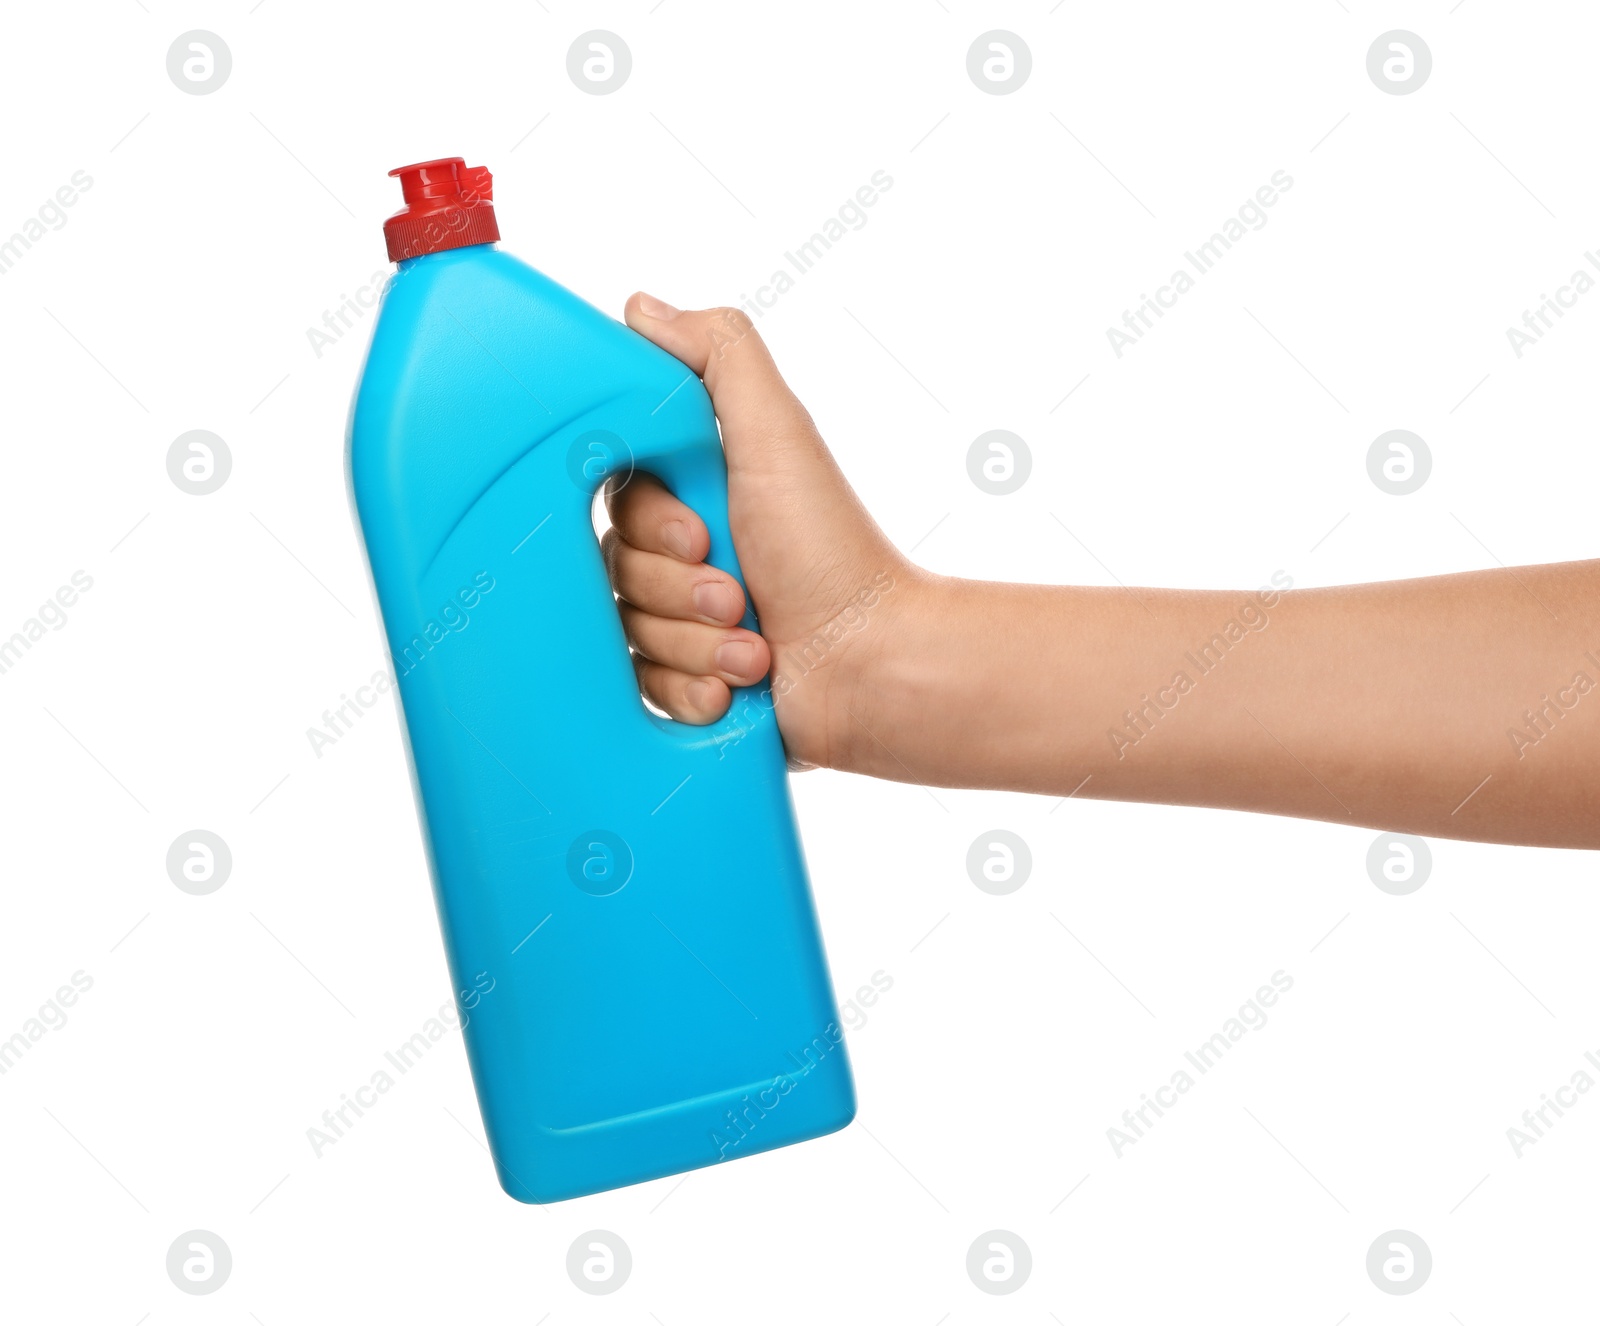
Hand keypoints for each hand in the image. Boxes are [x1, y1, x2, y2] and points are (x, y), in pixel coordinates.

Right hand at [604, 294, 917, 769]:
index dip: (648, 521)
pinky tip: (736, 685)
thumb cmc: (832, 550)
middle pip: (615, 568)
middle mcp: (688, 553)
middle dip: (678, 588)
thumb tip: (642, 308)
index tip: (698, 532)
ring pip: (628, 632)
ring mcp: (688, 621)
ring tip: (752, 643)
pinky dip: (694, 688)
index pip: (615, 497)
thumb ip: (718, 354)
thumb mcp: (777, 433)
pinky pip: (643, 688)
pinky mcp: (691, 681)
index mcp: (698, 490)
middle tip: (737, 593)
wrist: (871, 663)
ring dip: (694, 642)